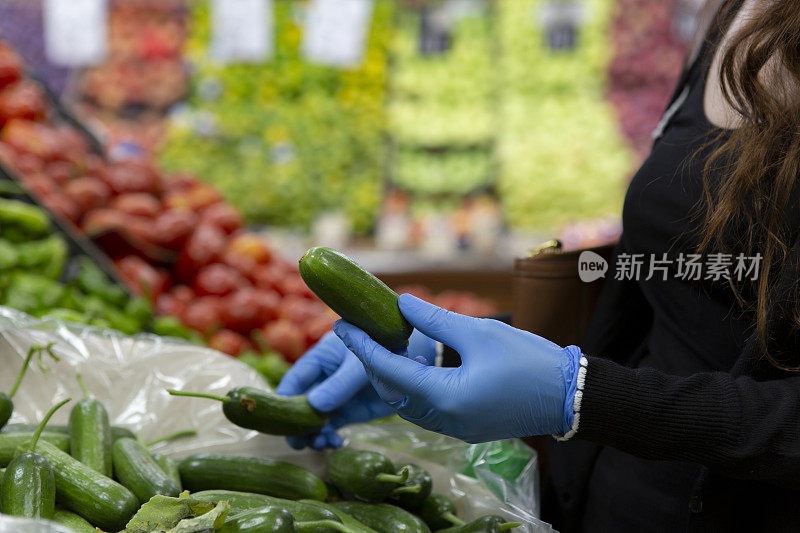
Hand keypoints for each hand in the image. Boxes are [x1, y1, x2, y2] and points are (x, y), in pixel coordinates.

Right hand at [275, 328, 436, 449]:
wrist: (417, 356)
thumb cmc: (386, 348)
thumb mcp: (361, 365)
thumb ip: (340, 384)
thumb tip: (314, 405)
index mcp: (322, 357)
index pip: (295, 379)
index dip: (284, 399)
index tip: (279, 420)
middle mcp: (325, 377)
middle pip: (302, 402)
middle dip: (298, 422)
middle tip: (297, 442)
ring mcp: (338, 394)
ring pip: (316, 417)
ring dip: (313, 432)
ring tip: (320, 443)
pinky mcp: (352, 410)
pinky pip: (333, 425)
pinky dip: (330, 435)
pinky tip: (334, 441)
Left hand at [333, 294, 582, 442]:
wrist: (570, 397)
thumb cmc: (529, 361)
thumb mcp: (480, 332)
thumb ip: (435, 320)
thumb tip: (400, 304)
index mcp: (446, 398)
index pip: (389, 372)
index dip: (362, 347)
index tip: (342, 325)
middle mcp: (445, 420)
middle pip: (392, 393)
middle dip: (370, 362)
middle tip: (357, 331)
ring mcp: (455, 429)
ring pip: (406, 404)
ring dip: (389, 376)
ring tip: (379, 344)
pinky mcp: (465, 428)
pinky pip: (424, 409)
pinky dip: (410, 387)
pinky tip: (409, 364)